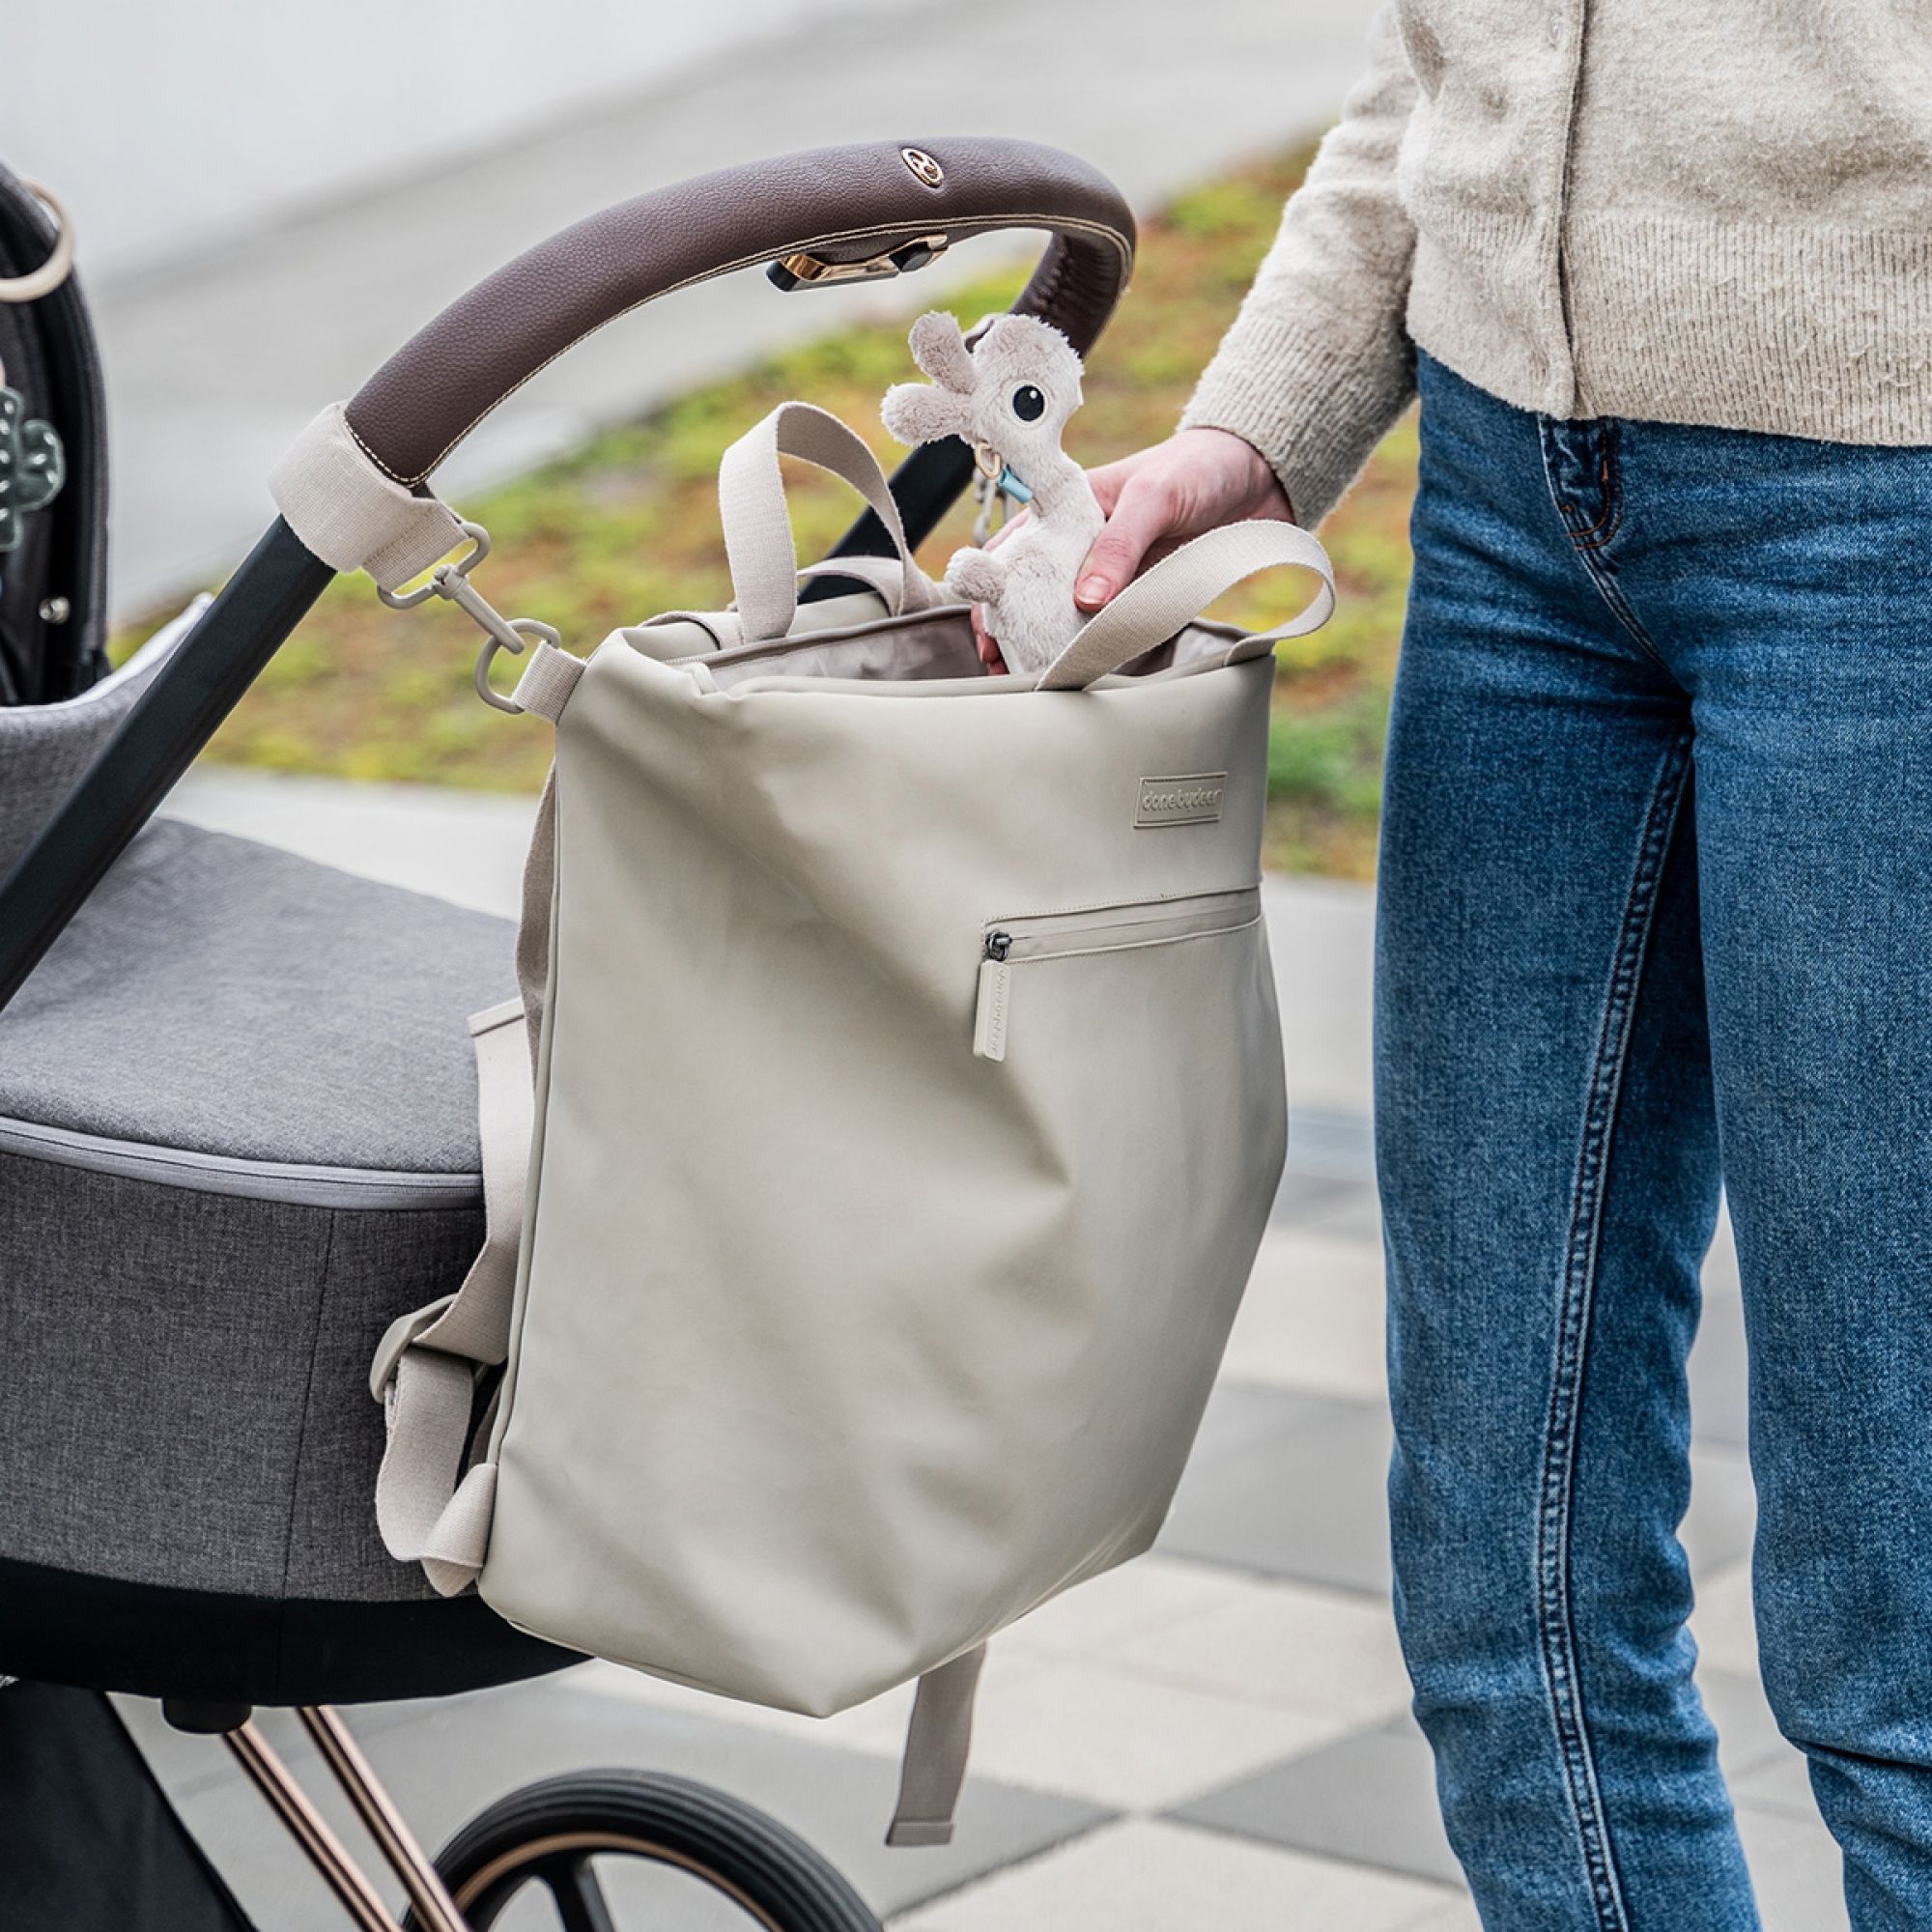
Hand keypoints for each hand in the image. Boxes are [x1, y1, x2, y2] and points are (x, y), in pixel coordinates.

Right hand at [970, 428, 1292, 670]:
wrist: (1258, 474)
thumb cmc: (1197, 467)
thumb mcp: (1153, 497)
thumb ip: (1118, 545)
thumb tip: (1086, 601)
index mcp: (1068, 508)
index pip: (1014, 551)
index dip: (995, 589)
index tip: (990, 627)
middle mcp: (1082, 544)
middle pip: (1033, 592)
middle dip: (1015, 630)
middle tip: (1006, 667)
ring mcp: (1110, 572)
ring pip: (1067, 616)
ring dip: (1051, 647)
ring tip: (1038, 677)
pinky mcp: (1140, 594)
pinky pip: (1111, 628)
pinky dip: (1096, 649)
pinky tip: (1084, 669)